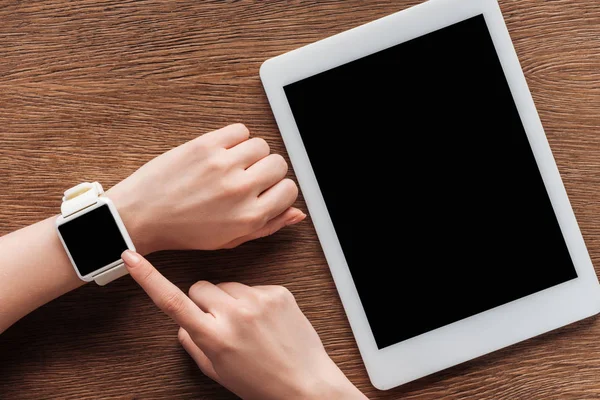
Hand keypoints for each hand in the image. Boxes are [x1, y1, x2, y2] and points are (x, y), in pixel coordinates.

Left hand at [106, 124, 304, 253]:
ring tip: (233, 164)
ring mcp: (222, 165)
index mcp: (248, 216)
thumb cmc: (183, 231)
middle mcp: (239, 190)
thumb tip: (297, 214)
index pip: (289, 190)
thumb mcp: (230, 240)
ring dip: (251, 153)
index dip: (279, 189)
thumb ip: (267, 227)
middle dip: (268, 170)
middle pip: (278, 164)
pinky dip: (236, 138)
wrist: (141, 216)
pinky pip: (240, 130)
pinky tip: (223, 151)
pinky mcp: (205, 145)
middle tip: (248, 176)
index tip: (267, 189)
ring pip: (261, 145)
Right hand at [122, 251, 366, 399]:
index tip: (131, 258)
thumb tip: (181, 323)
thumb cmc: (261, 383)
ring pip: (226, 285)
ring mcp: (258, 299)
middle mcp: (235, 314)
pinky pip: (253, 286)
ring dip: (230, 300)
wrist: (306, 383)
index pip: (172, 302)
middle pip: (199, 287)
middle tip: (218, 323)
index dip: (147, 278)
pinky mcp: (278, 291)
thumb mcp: (217, 371)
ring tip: (248, 325)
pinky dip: (253, 300)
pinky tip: (265, 320)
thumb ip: (193, 344)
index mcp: (214, 337)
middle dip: (203, 302)